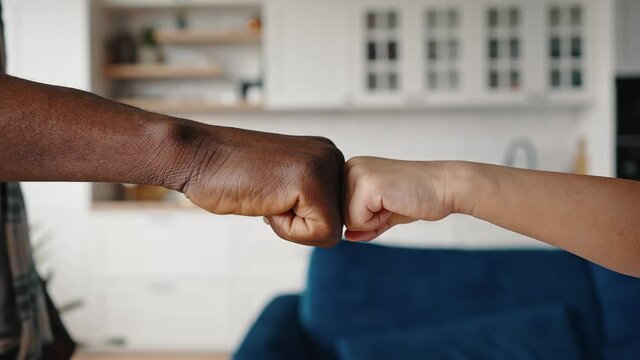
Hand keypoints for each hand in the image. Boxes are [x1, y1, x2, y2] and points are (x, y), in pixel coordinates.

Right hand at [175, 124, 343, 246]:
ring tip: (267, 196)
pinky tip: (266, 201)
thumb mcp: (282, 183)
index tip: (273, 193)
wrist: (195, 156)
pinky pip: (321, 233)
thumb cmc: (228, 174)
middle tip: (267, 195)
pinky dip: (289, 230)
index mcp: (326, 155)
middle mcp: (332, 155)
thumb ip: (308, 198)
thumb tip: (327, 227)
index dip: (301, 219)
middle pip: (336, 223)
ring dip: (293, 228)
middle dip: (300, 224)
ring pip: (330, 231)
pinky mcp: (312, 181)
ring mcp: (324, 165)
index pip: (335, 213)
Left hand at [344, 157, 454, 241]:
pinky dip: (379, 222)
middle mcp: (350, 166)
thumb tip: (346, 237)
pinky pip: (357, 223)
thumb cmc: (418, 197)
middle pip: (342, 216)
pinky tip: (395, 204)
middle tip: (394, 201)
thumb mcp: (385, 212)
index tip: (390, 201)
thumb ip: (364, 224)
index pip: (342, 210)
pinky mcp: (366, 185)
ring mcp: (357, 173)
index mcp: (352, 168)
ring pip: (348, 221)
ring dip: (375, 221)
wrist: (446, 187)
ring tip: (395, 201)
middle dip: (370, 219)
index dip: (368, 217)